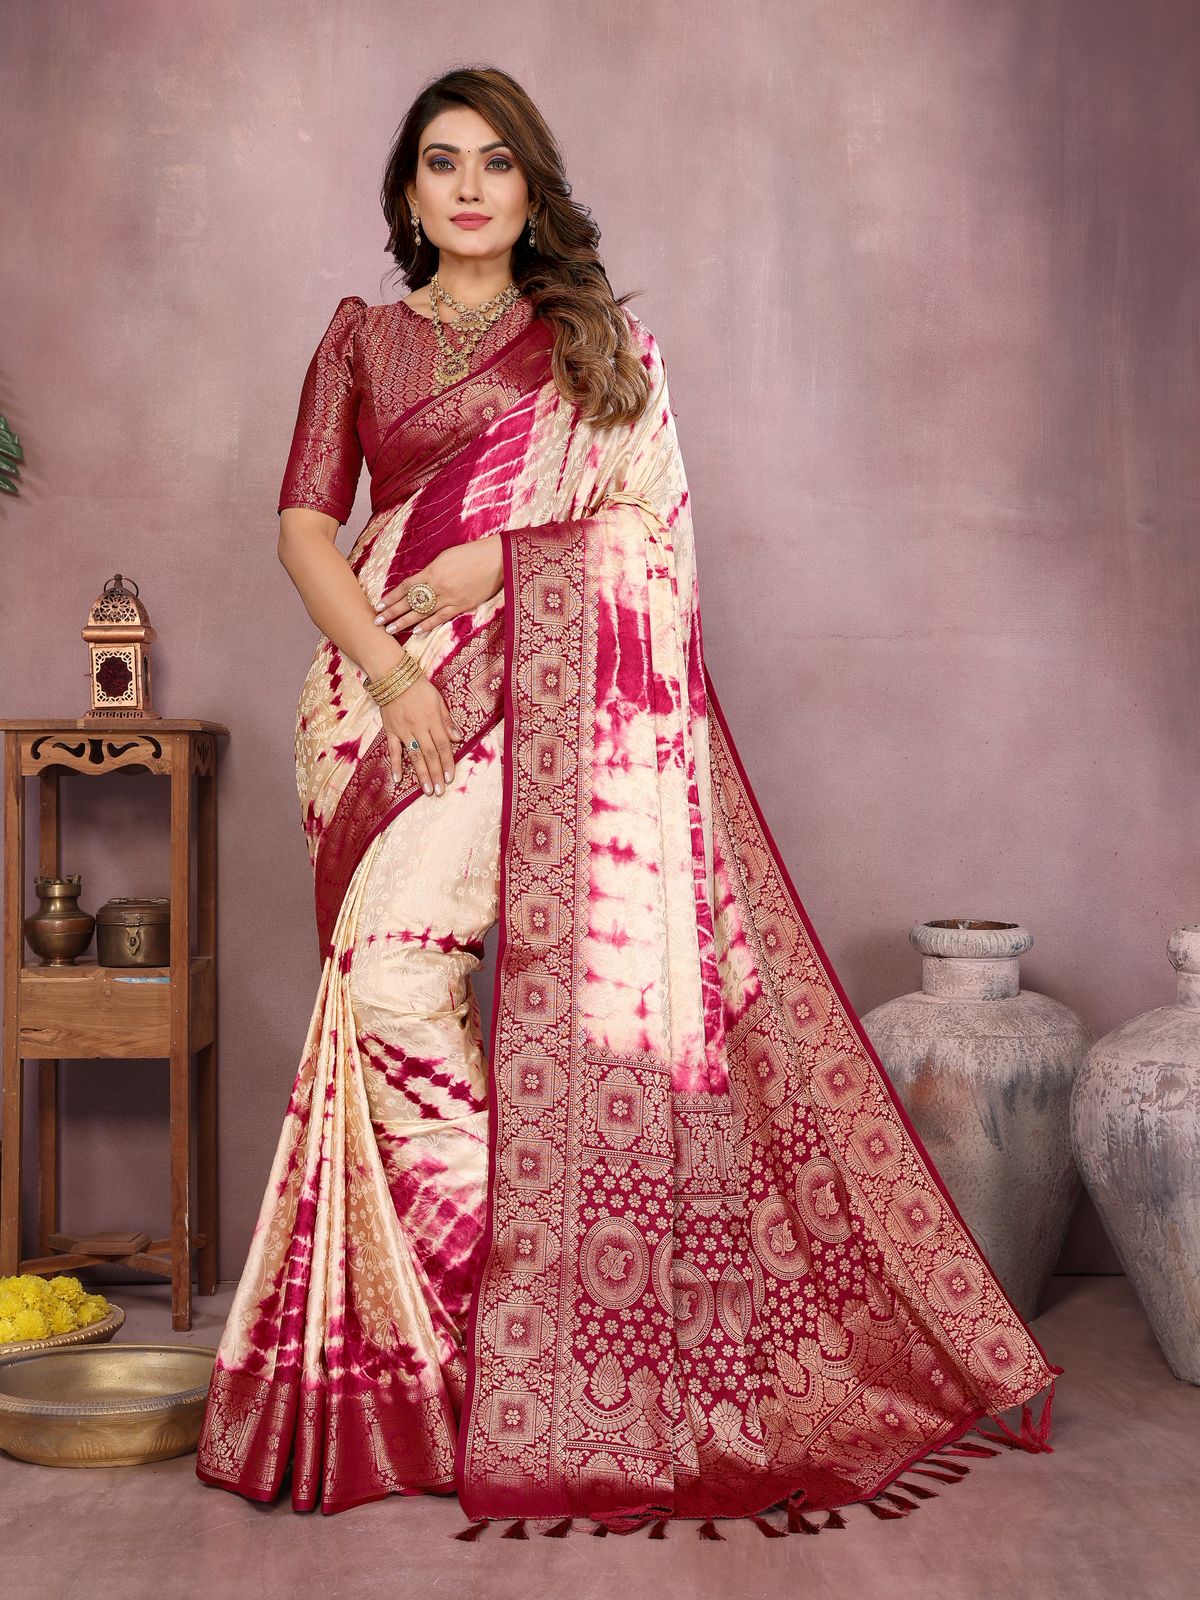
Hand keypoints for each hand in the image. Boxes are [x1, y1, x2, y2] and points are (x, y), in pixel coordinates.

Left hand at [373, 536, 502, 635]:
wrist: (497, 560)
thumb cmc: (471, 553)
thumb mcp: (445, 557)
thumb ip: (430, 571)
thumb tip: (418, 583)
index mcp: (432, 571)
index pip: (406, 587)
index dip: (391, 598)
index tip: (379, 606)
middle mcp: (439, 587)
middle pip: (410, 603)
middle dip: (392, 613)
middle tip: (376, 622)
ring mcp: (451, 598)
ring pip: (422, 613)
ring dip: (405, 622)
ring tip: (390, 630)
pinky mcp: (462, 606)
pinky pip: (441, 617)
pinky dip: (428, 625)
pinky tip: (416, 631)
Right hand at [381, 676, 462, 796]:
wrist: (392, 676)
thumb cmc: (418, 687)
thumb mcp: (438, 699)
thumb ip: (447, 720)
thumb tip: (458, 738)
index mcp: (432, 720)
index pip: (443, 745)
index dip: (447, 763)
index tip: (450, 778)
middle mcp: (419, 727)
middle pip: (429, 754)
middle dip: (435, 774)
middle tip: (439, 791)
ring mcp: (403, 730)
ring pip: (414, 756)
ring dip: (421, 774)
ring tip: (427, 790)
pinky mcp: (390, 731)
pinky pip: (393, 750)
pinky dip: (395, 765)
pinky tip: (398, 779)